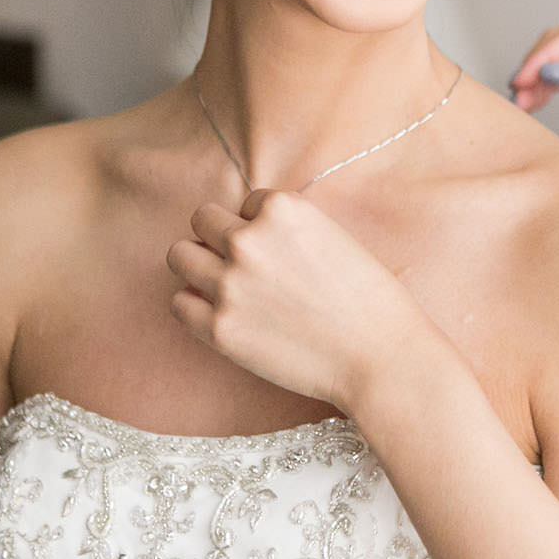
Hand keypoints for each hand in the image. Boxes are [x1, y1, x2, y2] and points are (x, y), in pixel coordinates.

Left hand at [166, 189, 427, 412]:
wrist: (378, 356)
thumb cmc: (368, 299)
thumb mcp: (333, 237)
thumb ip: (288, 228)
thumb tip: (252, 229)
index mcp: (282, 210)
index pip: (247, 202)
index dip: (262, 225)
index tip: (280, 249)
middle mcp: (248, 240)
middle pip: (202, 220)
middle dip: (220, 236)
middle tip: (244, 263)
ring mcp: (229, 284)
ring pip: (179, 255)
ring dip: (199, 265)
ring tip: (226, 284)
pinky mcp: (219, 328)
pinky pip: (179, 302)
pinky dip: (196, 305)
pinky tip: (224, 313)